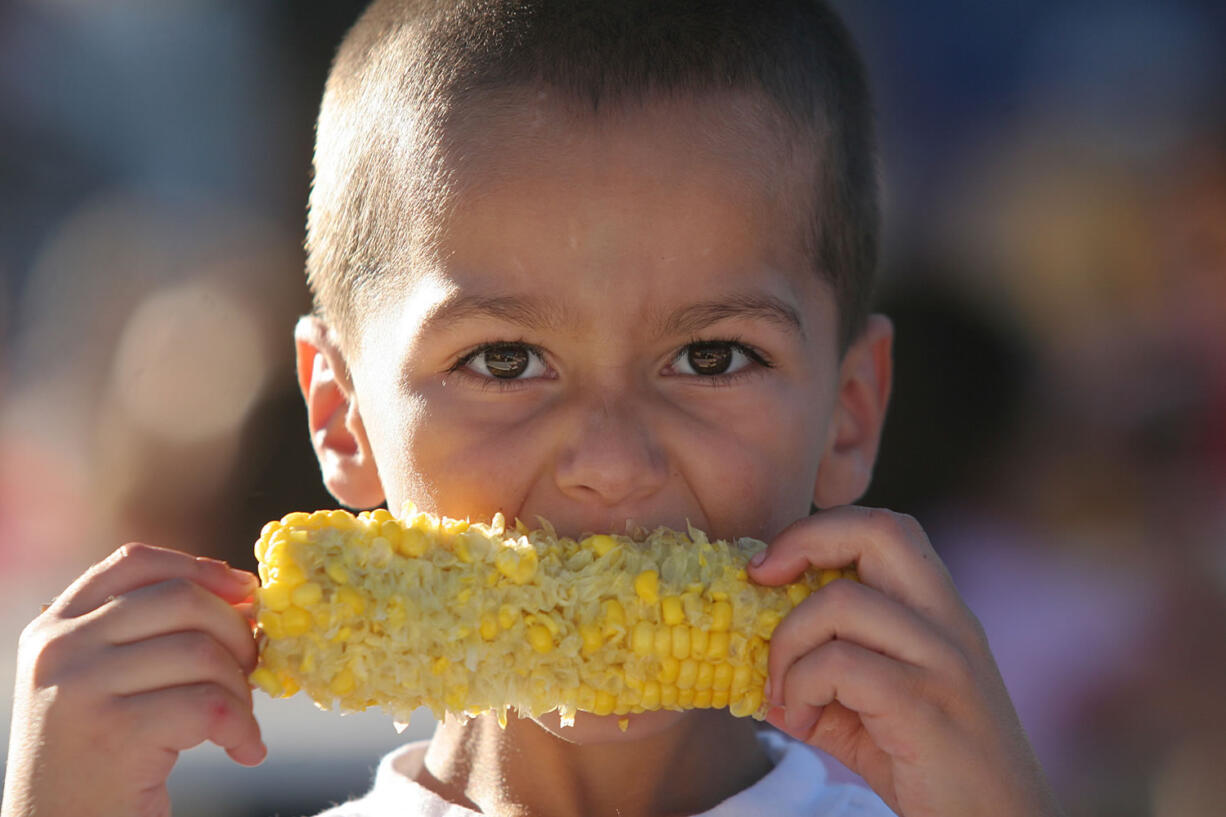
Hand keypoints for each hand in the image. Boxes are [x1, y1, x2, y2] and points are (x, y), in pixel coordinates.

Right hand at [2, 544, 265, 816]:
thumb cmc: (96, 758)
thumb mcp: (105, 680)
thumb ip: (150, 632)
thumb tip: (243, 591)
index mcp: (56, 626)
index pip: (136, 562)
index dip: (202, 569)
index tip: (245, 593)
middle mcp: (60, 648)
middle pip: (183, 599)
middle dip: (236, 632)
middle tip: (252, 671)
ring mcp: (81, 688)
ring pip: (203, 652)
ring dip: (240, 690)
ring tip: (238, 723)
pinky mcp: (114, 733)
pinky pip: (211, 706)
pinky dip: (243, 729)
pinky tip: (244, 750)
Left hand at [749, 506, 1061, 816]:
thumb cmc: (934, 772)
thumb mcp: (873, 714)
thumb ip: (822, 679)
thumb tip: (754, 665)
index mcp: (941, 612)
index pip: (884, 528)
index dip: (818, 532)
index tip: (770, 570)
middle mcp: (950, 623)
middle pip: (877, 530)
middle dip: (803, 542)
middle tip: (761, 585)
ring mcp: (944, 662)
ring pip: (840, 603)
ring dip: (787, 645)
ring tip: (784, 693)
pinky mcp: (927, 707)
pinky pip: (840, 665)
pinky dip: (801, 688)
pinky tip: (801, 722)